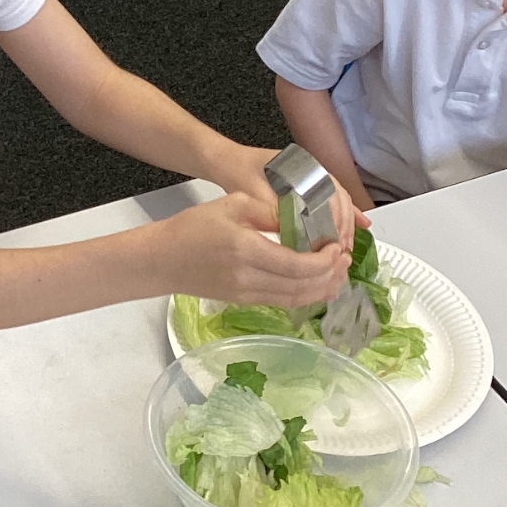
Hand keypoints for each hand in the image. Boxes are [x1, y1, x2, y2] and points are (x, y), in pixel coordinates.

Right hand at [157, 192, 351, 307]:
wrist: (162, 259)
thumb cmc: (192, 227)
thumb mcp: (232, 204)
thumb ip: (269, 211)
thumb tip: (301, 218)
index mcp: (247, 250)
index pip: (297, 264)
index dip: (324, 260)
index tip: (337, 247)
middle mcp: (248, 278)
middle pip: (301, 286)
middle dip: (330, 275)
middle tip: (345, 260)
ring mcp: (246, 293)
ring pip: (295, 299)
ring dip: (321, 289)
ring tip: (338, 274)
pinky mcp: (243, 300)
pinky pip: (282, 302)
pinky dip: (305, 296)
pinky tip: (318, 287)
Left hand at [205, 140, 368, 254]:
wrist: (225, 161)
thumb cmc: (238, 173)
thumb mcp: (253, 193)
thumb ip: (275, 210)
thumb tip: (297, 234)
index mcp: (302, 168)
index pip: (329, 195)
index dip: (335, 220)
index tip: (334, 241)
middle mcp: (312, 171)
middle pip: (339, 199)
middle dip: (344, 226)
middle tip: (342, 249)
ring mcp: (312, 178)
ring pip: (339, 201)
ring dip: (346, 223)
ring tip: (346, 245)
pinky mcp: (307, 188)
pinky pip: (332, 201)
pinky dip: (346, 214)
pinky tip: (361, 224)